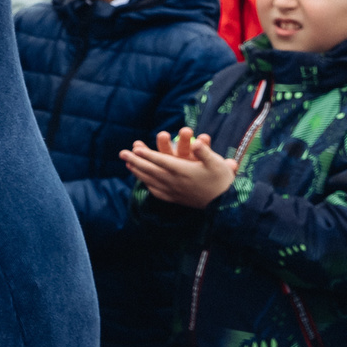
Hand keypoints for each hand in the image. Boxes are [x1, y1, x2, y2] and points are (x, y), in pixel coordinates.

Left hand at [120, 126, 236, 207]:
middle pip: (151, 170)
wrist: (224, 204)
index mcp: (184, 171)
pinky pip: (157, 192)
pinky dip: (147, 184)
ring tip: (127, 164)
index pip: (161, 161)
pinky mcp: (175, 199)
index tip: (135, 148)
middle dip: (135, 161)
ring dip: (138, 172)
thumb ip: (205, 152)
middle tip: (122, 153)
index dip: (147, 155)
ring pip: (151, 181)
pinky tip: (143, 181)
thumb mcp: (217, 163)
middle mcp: (175, 182)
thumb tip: (196, 142)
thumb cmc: (222, 180)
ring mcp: (174, 192)